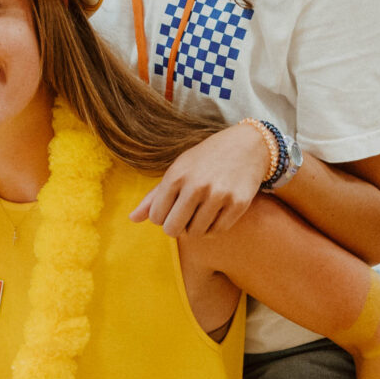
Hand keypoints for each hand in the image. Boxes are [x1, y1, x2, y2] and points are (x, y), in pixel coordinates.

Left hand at [130, 122, 267, 235]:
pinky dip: (213, 227)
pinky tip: (215, 213)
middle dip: (176, 227)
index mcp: (177, 175)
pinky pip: (217, 231)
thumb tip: (132, 219)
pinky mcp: (238, 204)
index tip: (171, 209)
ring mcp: (219, 195)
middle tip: (184, 216)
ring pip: (196, 232)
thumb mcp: (178, 169)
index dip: (162, 217)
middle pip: (173, 229)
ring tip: (201, 212)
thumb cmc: (206, 159)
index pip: (156, 217)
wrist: (247, 146)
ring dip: (196, 227)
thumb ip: (155, 196)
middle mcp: (197, 185)